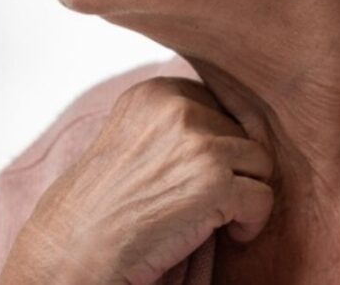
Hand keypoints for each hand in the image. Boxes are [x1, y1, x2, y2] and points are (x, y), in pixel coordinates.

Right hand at [5, 77, 274, 284]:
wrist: (77, 246)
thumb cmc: (102, 204)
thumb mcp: (132, 137)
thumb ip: (174, 122)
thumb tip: (231, 122)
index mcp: (155, 92)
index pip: (218, 105)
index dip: (217, 144)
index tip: (199, 174)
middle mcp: (177, 108)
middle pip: (241, 133)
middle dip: (232, 169)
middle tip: (208, 200)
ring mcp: (198, 143)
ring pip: (259, 162)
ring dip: (245, 193)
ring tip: (219, 216)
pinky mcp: (214, 182)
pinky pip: (263, 197)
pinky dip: (252, 222)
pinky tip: (227, 234)